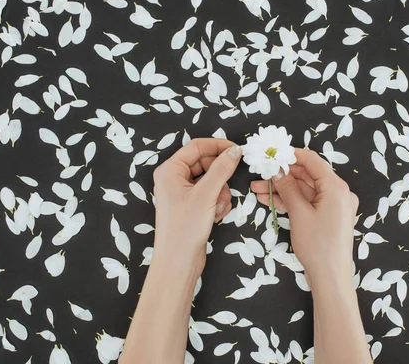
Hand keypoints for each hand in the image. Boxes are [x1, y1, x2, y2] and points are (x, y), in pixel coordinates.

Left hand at [152, 138, 241, 277]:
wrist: (178, 263)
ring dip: (220, 193)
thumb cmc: (185, 228)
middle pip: (205, 164)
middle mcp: (173, 179)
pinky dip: (216, 203)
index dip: (218, 146)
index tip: (238, 150)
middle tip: (228, 187)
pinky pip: (210, 195)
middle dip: (219, 177)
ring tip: (216, 208)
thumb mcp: (206, 195)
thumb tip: (234, 151)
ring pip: (211, 180)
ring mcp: (182, 193)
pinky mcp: (190, 206)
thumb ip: (221, 169)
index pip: (197, 146)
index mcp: (170, 170)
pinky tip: (214, 216)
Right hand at [250, 148, 358, 285]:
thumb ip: (288, 188)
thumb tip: (277, 170)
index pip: (312, 161)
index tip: (272, 153)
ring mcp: (333, 205)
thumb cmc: (317, 246)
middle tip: (259, 174)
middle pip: (307, 176)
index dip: (291, 155)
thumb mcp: (299, 214)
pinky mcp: (327, 216)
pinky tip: (268, 199)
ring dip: (282, 189)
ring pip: (304, 190)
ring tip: (257, 189)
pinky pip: (307, 202)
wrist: (330, 277)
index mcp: (336, 187)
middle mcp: (338, 193)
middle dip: (282, 175)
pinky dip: (290, 201)